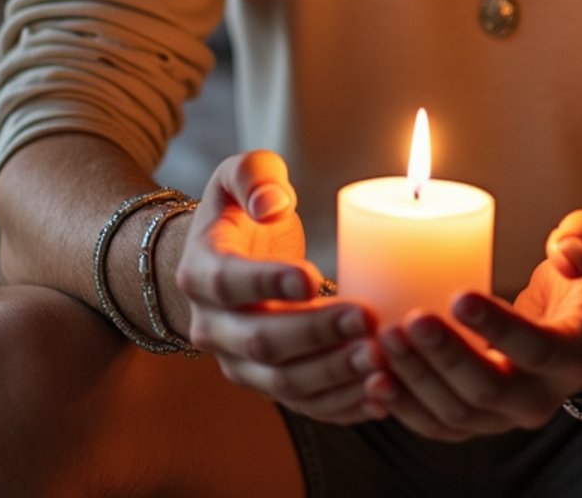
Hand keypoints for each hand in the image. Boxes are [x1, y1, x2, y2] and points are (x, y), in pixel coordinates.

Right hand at [175, 150, 382, 422]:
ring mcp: (239, 364)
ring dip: (334, 375)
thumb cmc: (242, 210)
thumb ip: (255, 176)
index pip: (227, 282)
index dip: (267, 282)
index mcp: (199, 271)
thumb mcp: (239, 175)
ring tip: (381, 358)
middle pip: (261, 341)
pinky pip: (306, 406)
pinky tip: (382, 394)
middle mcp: (212, 327)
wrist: (224, 262)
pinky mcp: (269, 385)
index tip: (311, 275)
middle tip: (367, 317)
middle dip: (316, 333)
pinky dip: (344, 406)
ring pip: (284, 383)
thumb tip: (272, 203)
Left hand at [360, 209, 581, 440]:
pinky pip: (436, 425)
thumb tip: (566, 257)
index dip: (498, 327)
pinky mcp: (475, 420)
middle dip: (445, 357)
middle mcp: (541, 397)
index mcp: (574, 354)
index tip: (460, 296)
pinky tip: (375, 377)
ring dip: (415, 379)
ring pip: (456, 412)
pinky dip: (403, 406)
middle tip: (409, 319)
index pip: (536, 348)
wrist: (577, 328)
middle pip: (489, 389)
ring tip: (383, 338)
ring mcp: (505, 416)